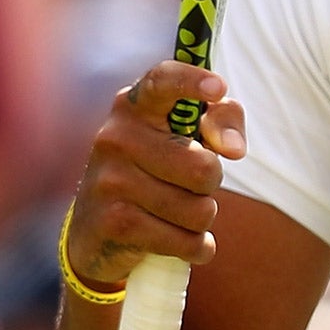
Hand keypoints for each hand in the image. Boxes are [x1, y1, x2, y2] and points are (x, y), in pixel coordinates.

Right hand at [65, 61, 246, 290]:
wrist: (95, 233)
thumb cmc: (157, 171)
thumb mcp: (187, 136)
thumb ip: (222, 122)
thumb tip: (233, 148)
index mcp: (135, 106)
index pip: (162, 81)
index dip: (191, 81)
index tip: (218, 87)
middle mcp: (115, 136)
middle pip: (204, 167)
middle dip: (211, 184)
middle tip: (191, 186)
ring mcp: (109, 180)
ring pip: (199, 209)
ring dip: (202, 218)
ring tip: (179, 213)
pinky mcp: (113, 223)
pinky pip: (185, 240)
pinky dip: (196, 248)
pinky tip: (185, 244)